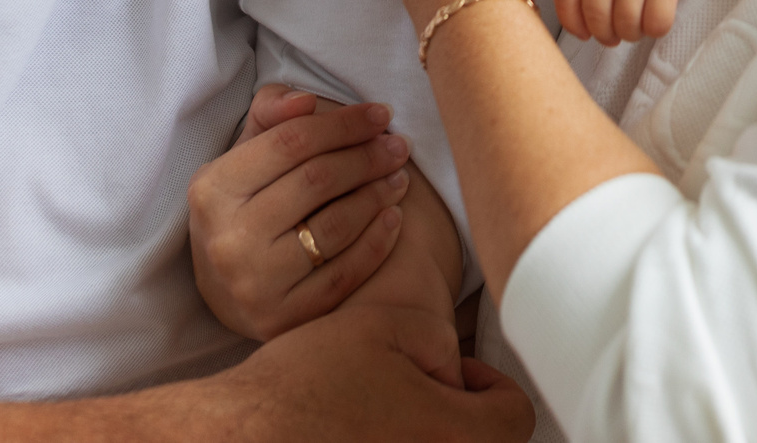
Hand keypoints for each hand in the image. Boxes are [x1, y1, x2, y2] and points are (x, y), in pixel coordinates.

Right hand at [148, 304, 532, 442]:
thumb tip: (457, 371)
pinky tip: (362, 431)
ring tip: (384, 411)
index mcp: (452, 433)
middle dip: (459, 413)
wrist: (242, 430)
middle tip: (415, 390)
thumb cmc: (308, 379)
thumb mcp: (389, 325)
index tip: (455, 374)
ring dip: (429, 432)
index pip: (514, 416)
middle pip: (482, 442)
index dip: (490, 386)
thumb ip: (444, 339)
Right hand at [187, 84, 412, 339]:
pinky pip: (344, 275)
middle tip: (398, 146)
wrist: (225, 289)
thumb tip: (306, 100)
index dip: (343, 124)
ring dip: (378, 196)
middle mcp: (228, 239)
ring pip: (335, 228)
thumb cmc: (243, 205)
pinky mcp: (282, 320)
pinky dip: (376, 243)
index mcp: (213, 189)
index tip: (381, 114)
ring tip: (399, 178)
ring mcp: (254, 284)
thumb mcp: (244, 153)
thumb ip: (271, 114)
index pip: (290, 142)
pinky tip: (393, 218)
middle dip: (367, 156)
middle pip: (317, 181)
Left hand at [555, 0, 695, 43]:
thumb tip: (580, 29)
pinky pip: (657, 22)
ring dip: (628, 35)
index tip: (584, 32)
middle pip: (596, 17)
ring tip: (632, 28)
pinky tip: (651, 21)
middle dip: (604, 36)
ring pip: (626, 24)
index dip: (573, 24)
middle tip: (612, 35)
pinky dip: (652, 31)